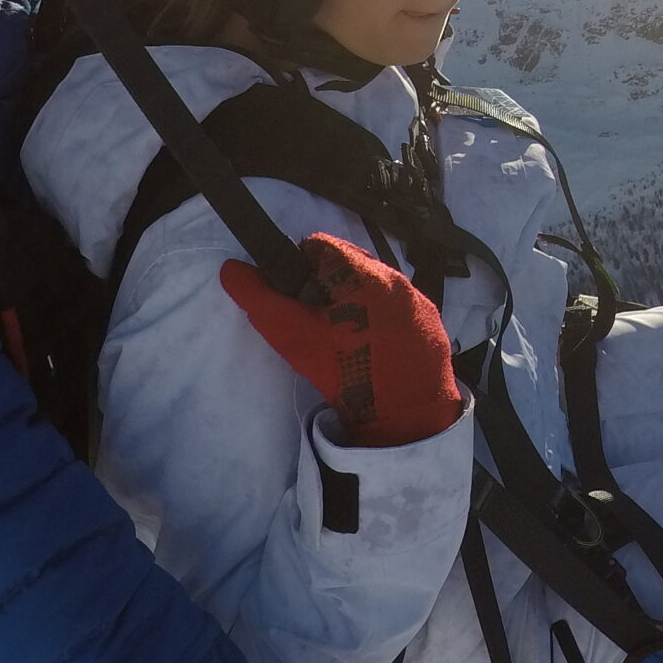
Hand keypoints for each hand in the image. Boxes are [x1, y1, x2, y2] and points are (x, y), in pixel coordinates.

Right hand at [219, 234, 462, 447]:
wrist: (408, 417)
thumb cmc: (348, 372)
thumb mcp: (295, 337)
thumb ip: (261, 300)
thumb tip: (230, 268)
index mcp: (365, 273)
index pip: (320, 246)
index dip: (297, 269)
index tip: (293, 300)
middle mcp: (397, 278)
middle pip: (348, 265)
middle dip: (325, 287)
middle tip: (313, 323)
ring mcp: (419, 300)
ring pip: (372, 286)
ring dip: (353, 302)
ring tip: (341, 339)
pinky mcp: (432, 323)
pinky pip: (396, 308)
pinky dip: (378, 320)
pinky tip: (369, 349)